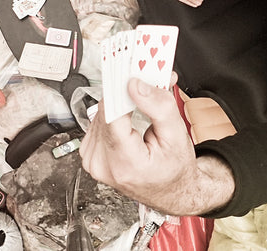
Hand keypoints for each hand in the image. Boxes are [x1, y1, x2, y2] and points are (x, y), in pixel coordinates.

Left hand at [80, 76, 233, 215]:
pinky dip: (113, 115)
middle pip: (105, 113)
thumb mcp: (176, 135)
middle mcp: (103, 165)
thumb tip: (135, 84)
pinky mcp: (90, 156)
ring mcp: (94, 162)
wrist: (172, 192)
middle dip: (126, 95)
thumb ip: (158, 107)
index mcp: (125, 164)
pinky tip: (129, 118)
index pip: (111, 116)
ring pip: (100, 114)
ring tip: (141, 104)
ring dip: (120, 104)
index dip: (120, 91)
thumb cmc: (175, 169)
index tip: (130, 73)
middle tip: (146, 83)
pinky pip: (97, 123)